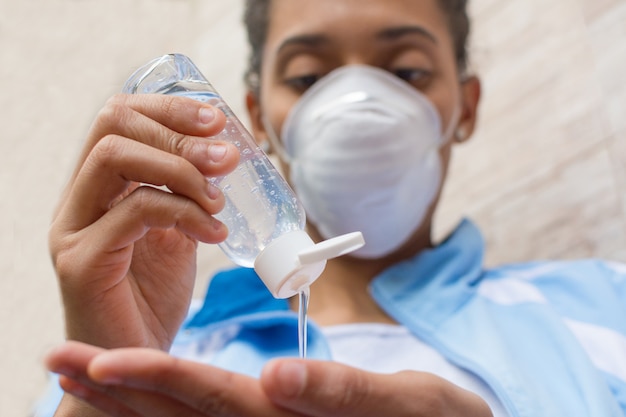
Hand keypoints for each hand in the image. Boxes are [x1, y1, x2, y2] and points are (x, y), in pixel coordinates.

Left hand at [46, 341, 492, 416]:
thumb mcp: (400, 404)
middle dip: (117, 389)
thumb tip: (276, 377)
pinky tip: (127, 390)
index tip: (101, 362)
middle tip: (59, 358)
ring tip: (76, 370)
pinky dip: (159, 407)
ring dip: (126, 399)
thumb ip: (339, 391)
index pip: (213, 400)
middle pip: (180, 415)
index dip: (156, 381)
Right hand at [49, 94, 238, 350]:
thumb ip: (187, 194)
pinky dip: (183, 212)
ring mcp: (72, 228)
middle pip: (114, 125)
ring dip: (182, 169)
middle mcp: (78, 200)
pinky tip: (213, 231)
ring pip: (116, 158)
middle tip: (226, 157)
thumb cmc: (152, 296)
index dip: (169, 108)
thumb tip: (228, 152)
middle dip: (179, 131)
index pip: (120, 117)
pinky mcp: (82, 261)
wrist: (133, 358)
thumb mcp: (176, 232)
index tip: (217, 118)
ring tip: (219, 199)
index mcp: (99, 187)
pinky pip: (133, 212)